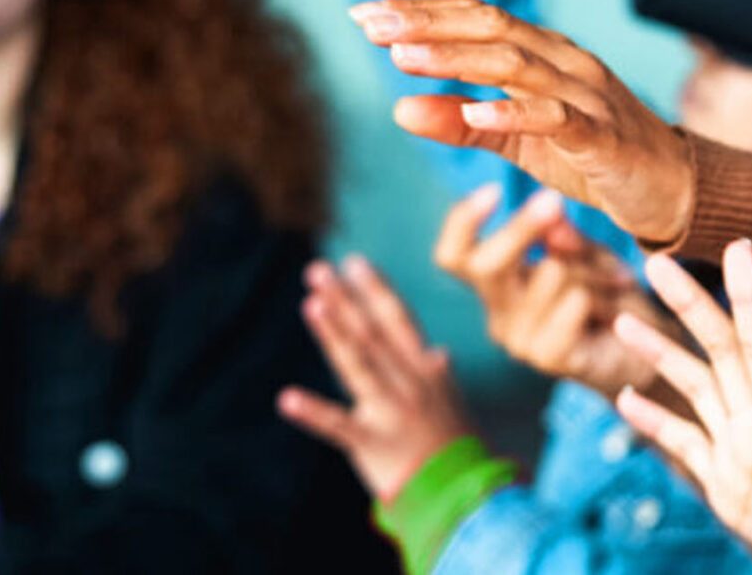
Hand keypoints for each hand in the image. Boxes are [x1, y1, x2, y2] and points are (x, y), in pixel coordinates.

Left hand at [276, 255, 472, 503]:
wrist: (464, 490)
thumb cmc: (454, 444)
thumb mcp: (451, 399)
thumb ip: (436, 373)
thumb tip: (438, 351)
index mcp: (424, 368)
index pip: (398, 319)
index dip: (376, 289)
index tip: (354, 261)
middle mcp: (409, 381)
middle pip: (372, 332)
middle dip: (345, 299)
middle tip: (318, 269)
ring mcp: (391, 409)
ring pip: (358, 363)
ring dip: (334, 332)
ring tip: (311, 304)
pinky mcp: (373, 442)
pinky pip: (339, 425)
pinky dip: (313, 412)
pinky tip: (287, 398)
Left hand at [350, 0, 697, 245]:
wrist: (673, 189)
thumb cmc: (594, 158)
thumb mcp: (517, 142)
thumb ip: (461, 124)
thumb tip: (396, 107)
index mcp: (544, 56)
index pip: (477, 19)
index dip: (421, 13)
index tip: (363, 15)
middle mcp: (566, 63)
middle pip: (492, 28)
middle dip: (427, 24)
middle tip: (370, 25)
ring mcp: (588, 96)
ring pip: (516, 64)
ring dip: (457, 60)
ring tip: (404, 59)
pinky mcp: (604, 138)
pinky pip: (556, 119)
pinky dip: (514, 113)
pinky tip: (474, 111)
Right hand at [433, 184, 662, 396]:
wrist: (647, 350)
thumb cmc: (609, 295)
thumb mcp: (589, 254)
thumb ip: (564, 236)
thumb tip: (549, 210)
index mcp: (499, 283)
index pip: (454, 256)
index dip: (462, 222)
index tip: (494, 190)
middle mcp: (499, 313)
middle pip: (485, 266)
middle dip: (520, 228)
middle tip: (553, 201)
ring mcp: (520, 341)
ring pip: (550, 274)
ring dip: (593, 270)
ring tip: (617, 282)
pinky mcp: (550, 359)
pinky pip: (572, 304)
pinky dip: (601, 296)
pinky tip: (618, 309)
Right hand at [613, 242, 751, 574]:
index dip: (749, 296)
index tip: (739, 247)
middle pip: (718, 350)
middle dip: (689, 306)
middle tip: (656, 261)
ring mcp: (740, 448)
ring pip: (693, 387)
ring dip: (660, 354)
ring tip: (623, 320)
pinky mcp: (724, 483)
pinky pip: (683, 443)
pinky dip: (655, 421)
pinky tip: (625, 397)